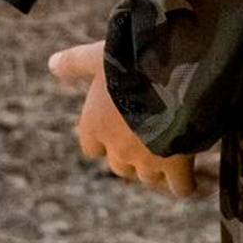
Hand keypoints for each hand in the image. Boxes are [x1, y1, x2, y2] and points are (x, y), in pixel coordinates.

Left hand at [48, 40, 197, 197]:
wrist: (172, 73)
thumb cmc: (132, 61)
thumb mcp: (100, 56)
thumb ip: (76, 63)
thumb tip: (52, 63)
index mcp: (94, 125)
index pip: (92, 147)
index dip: (105, 139)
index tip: (119, 127)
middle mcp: (116, 148)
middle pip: (120, 166)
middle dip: (133, 155)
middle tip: (150, 135)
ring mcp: (146, 161)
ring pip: (148, 176)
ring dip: (157, 167)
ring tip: (173, 150)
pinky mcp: (175, 166)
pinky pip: (180, 187)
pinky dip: (185, 184)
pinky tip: (191, 178)